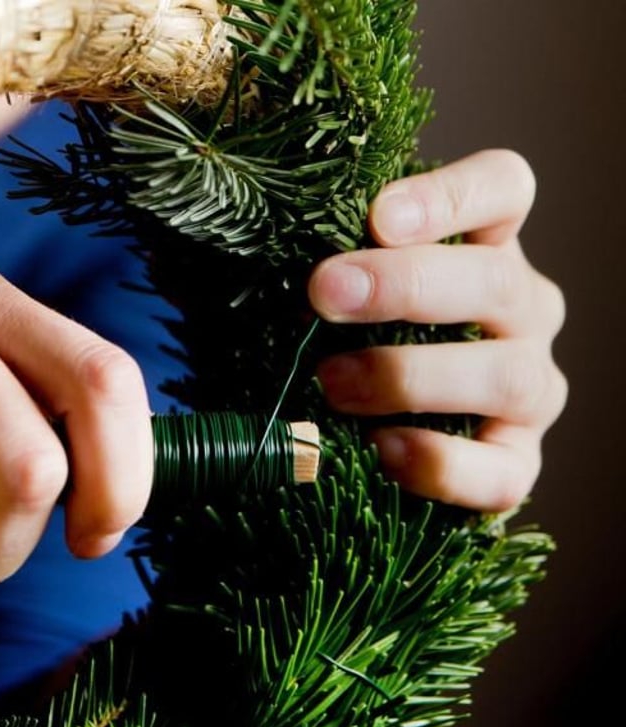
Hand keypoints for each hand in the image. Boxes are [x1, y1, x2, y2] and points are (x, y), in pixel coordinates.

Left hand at [308, 149, 566, 511]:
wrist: (374, 434)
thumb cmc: (346, 337)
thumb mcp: (338, 289)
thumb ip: (324, 266)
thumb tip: (262, 253)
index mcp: (485, 245)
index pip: (502, 188)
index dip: (449, 197)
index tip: (379, 217)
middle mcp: (523, 310)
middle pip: (495, 281)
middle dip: (404, 286)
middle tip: (325, 294)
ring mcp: (529, 388)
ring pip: (505, 375)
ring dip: (410, 376)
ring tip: (331, 382)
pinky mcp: (516, 462)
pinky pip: (500, 471)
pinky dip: (439, 463)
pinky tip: (379, 448)